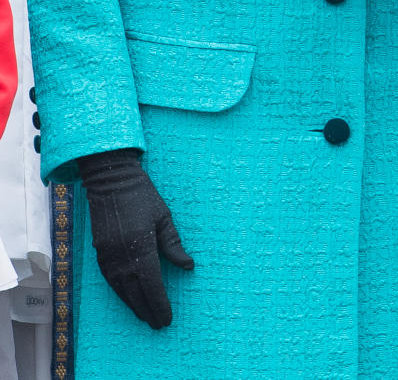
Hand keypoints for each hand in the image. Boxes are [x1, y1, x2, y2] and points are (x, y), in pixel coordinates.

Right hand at [77, 149, 193, 328]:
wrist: (111, 181)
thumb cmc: (142, 196)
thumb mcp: (164, 217)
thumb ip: (173, 245)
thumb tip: (188, 266)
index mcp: (142, 250)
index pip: (152, 286)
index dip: (160, 304)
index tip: (167, 318)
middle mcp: (122, 259)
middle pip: (136, 294)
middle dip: (148, 310)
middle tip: (158, 324)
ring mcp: (108, 258)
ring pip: (122, 291)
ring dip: (133, 306)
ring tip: (145, 316)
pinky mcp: (100, 255)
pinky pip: (111, 283)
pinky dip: (121, 294)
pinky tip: (128, 298)